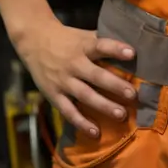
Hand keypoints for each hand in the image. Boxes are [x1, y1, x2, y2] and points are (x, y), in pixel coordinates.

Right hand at [16, 19, 137, 137]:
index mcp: (83, 46)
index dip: (116, 49)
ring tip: (121, 114)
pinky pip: (68, 111)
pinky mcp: (54, 94)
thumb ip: (102, 41)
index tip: (132, 53)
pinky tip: (95, 132)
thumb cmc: (66, 38)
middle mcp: (74, 64)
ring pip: (85, 95)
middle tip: (133, 95)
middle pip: (96, 75)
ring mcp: (63, 81)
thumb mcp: (83, 35)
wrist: (33, 41)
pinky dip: (81, 122)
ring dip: (104, 106)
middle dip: (115, 85)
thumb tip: (130, 48)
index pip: (101, 45)